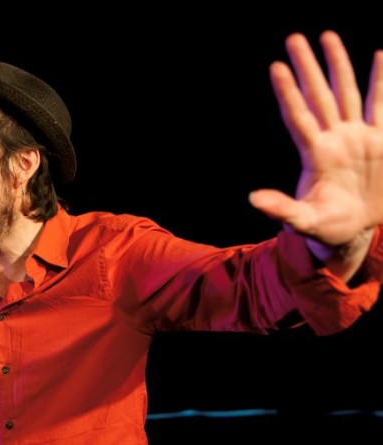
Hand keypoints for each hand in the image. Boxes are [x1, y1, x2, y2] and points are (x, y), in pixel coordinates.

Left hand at [249, 31, 381, 252]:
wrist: (355, 230)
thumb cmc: (325, 227)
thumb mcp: (304, 221)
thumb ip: (282, 209)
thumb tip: (253, 199)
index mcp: (315, 155)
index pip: (298, 116)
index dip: (288, 93)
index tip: (276, 67)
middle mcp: (333, 139)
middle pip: (318, 95)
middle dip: (308, 67)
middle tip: (293, 37)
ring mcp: (356, 136)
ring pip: (346, 92)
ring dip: (337, 65)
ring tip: (326, 36)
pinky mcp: (379, 140)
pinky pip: (380, 105)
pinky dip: (381, 81)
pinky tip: (379, 55)